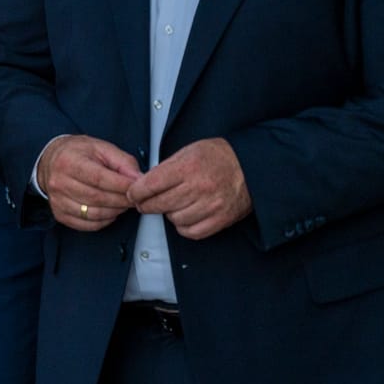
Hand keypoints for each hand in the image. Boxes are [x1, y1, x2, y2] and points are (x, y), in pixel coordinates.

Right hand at [39, 135, 142, 230]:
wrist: (50, 161)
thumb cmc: (76, 153)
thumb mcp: (101, 148)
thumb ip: (122, 161)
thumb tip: (138, 178)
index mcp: (69, 161)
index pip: (99, 178)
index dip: (122, 186)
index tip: (137, 188)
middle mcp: (60, 182)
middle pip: (97, 198)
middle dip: (121, 200)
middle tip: (134, 198)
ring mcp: (58, 200)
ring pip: (93, 214)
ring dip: (114, 211)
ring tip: (122, 203)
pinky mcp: (59, 214)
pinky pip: (86, 224)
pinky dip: (104, 221)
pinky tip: (109, 211)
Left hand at [128, 137, 250, 239]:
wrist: (251, 166)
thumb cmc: (218, 156)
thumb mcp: (189, 151)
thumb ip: (166, 167)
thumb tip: (145, 183)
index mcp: (189, 167)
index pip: (151, 184)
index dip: (136, 192)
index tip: (133, 194)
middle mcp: (199, 187)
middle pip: (160, 204)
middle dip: (146, 205)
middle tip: (144, 203)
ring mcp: (211, 205)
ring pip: (174, 219)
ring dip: (168, 214)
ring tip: (171, 205)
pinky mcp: (220, 220)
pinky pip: (191, 232)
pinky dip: (183, 226)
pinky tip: (183, 216)